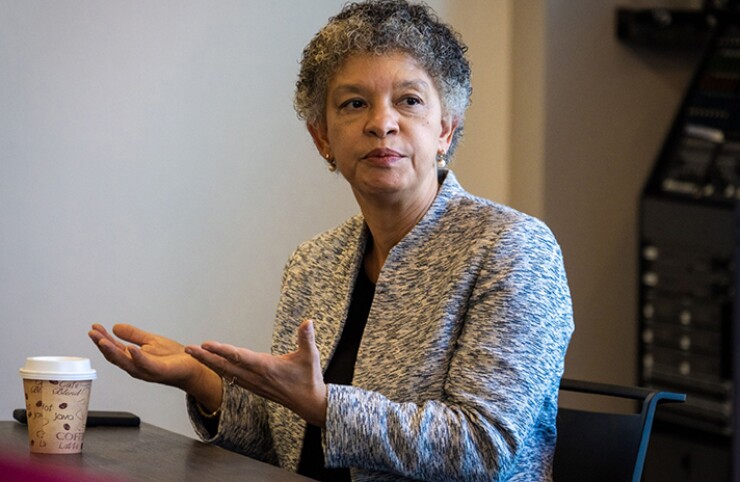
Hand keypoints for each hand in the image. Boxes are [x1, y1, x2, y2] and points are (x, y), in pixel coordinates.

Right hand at [88, 324, 221, 409]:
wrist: (193, 364)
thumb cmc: (172, 356)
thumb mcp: (150, 341)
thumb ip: (133, 335)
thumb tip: (115, 327)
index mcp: (134, 358)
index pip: (114, 348)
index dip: (102, 339)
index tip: (94, 328)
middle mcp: (136, 366)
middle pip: (115, 356)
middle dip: (102, 345)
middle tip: (92, 333)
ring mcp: (147, 370)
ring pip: (126, 362)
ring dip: (113, 352)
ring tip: (103, 341)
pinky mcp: (159, 371)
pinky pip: (146, 365)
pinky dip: (137, 357)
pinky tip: (131, 348)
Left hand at [185, 319, 326, 426]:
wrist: (309, 403)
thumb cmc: (309, 378)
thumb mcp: (311, 356)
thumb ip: (306, 338)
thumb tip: (308, 322)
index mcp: (266, 367)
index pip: (239, 357)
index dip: (222, 350)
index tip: (206, 344)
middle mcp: (256, 376)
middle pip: (225, 366)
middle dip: (206, 357)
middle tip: (188, 348)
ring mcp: (253, 384)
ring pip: (226, 372)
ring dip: (209, 363)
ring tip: (194, 353)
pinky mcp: (254, 387)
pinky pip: (232, 378)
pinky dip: (219, 370)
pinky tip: (212, 365)